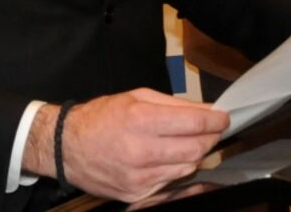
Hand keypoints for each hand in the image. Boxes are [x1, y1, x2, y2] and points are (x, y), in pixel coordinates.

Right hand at [25, 88, 227, 202]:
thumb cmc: (102, 117)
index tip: (224, 118)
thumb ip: (176, 104)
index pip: (195, 123)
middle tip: (211, 130)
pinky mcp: (136, 194)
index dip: (216, 121)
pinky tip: (171, 157)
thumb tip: (208, 110)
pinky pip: (171, 182)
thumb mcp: (138, 97)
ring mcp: (139, 177)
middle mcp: (141, 150)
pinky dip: (177, 169)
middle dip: (210, 138)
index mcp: (141, 120)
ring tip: (190, 142)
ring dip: (196, 154)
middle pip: (196, 149)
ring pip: (187, 167)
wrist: (66, 147)